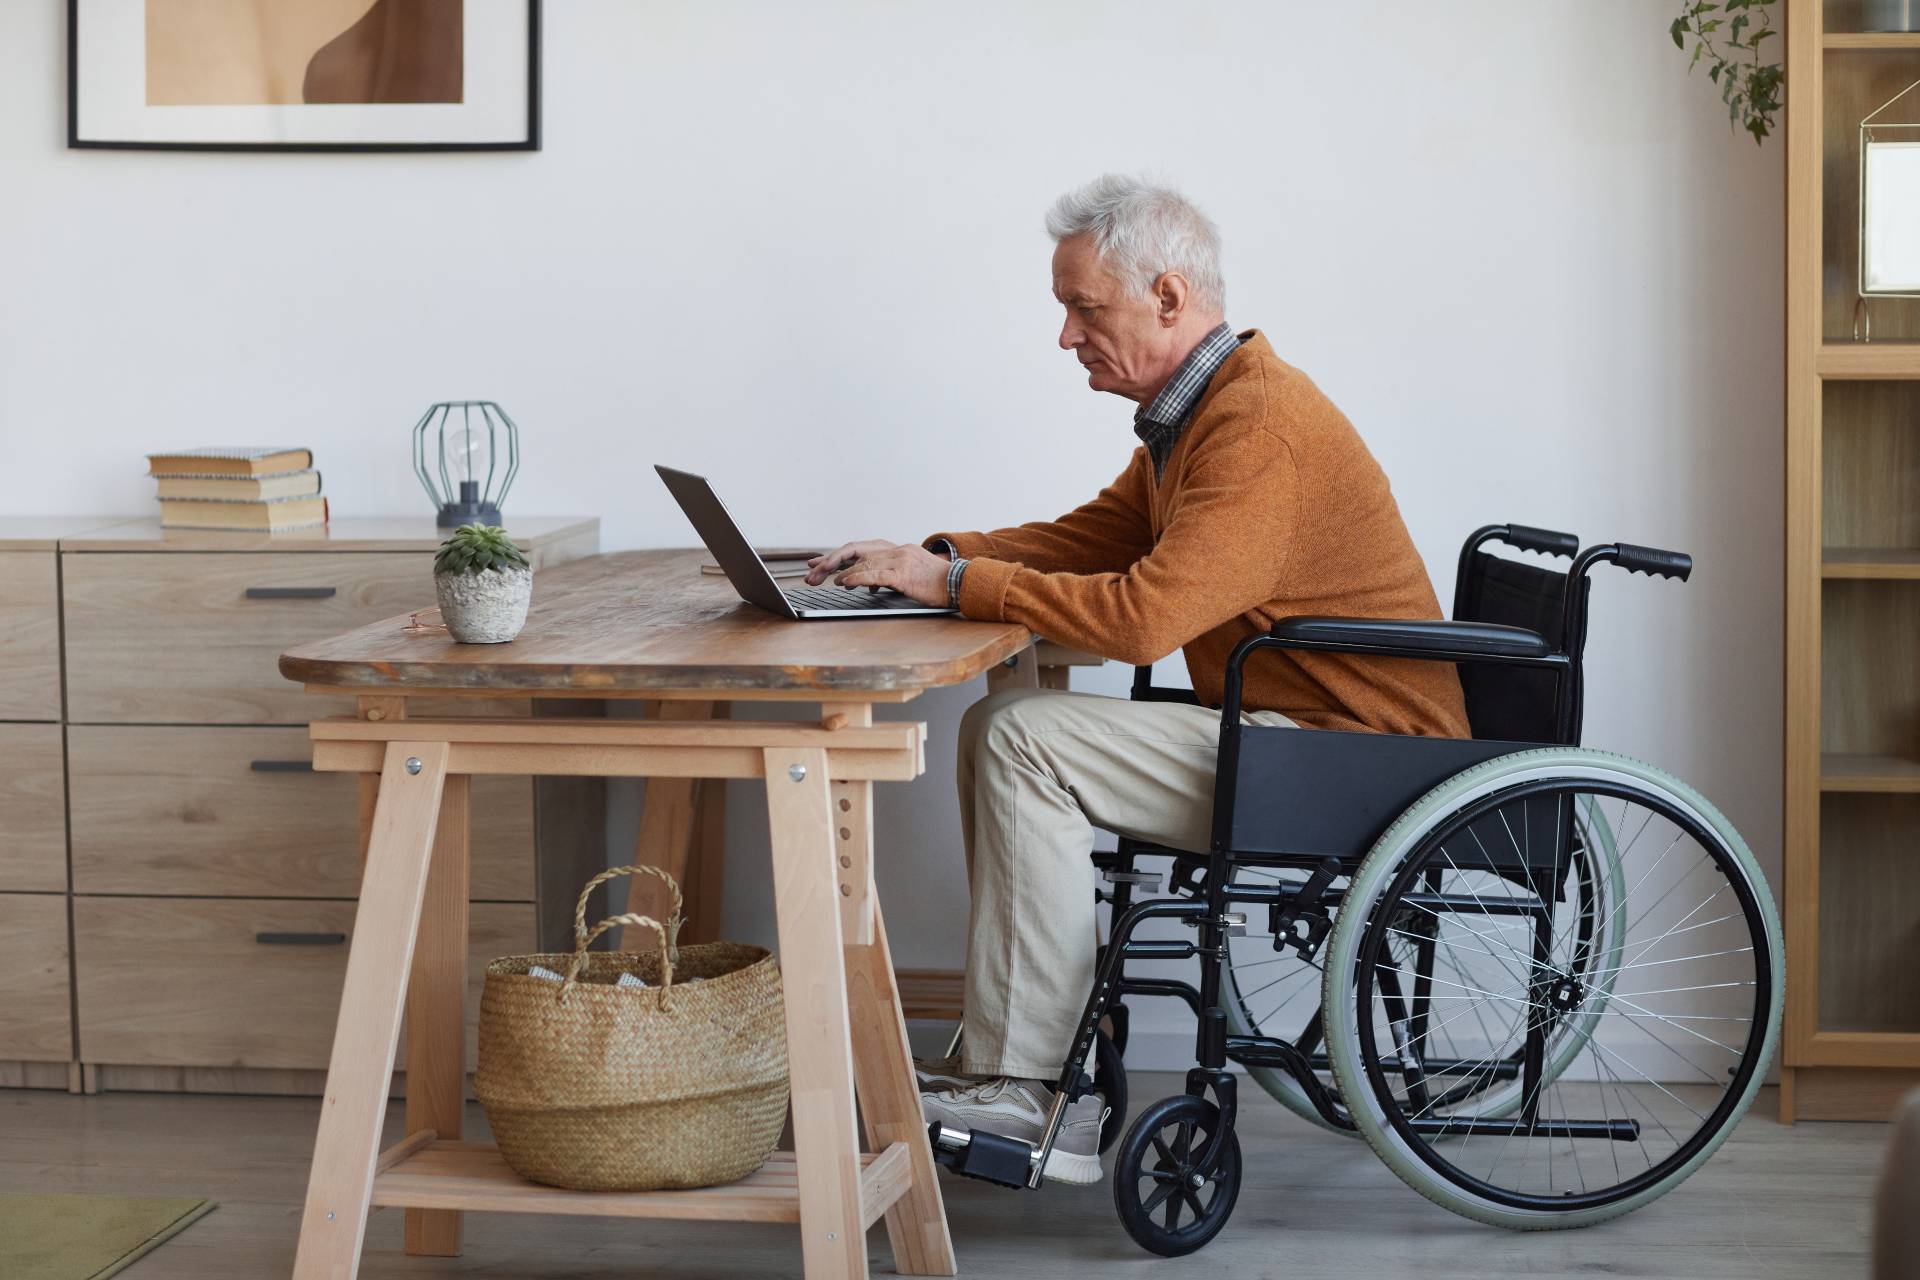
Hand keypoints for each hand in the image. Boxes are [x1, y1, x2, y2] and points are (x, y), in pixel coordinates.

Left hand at [807, 540, 952, 606]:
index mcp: (897, 550)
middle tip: (812, 572)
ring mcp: (901, 560)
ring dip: (841, 571)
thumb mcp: (909, 576)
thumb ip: (887, 576)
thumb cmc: (936, 585)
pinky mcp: (905, 574)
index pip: (860, 549)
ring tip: (826, 581)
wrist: (962, 585)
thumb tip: (865, 584)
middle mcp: (897, 550)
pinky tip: (845, 583)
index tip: (818, 564)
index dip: (837, 556)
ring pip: (863, 561)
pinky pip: (875, 574)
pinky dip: (857, 578)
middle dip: (830, 561)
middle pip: (856, 551)